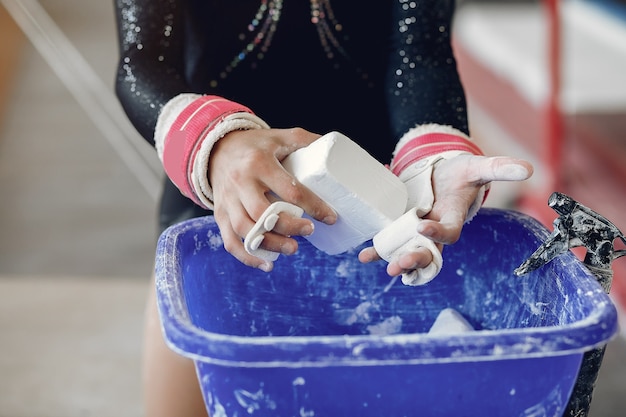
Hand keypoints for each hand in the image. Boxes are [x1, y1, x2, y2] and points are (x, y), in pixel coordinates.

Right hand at [209, 128, 336, 270]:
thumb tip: (334, 152)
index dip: (313, 205)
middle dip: (289, 226)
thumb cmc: (255, 145)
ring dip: (270, 244)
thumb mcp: (278, 136)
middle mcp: (240, 183)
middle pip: (263, 212)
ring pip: (246, 229)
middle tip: (310, 231)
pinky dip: (247, 257)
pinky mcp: (220, 215)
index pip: (289, 189)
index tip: (330, 217)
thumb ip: (304, 141)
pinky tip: (267, 265)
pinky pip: (230, 241)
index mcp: (259, 163)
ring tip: (293, 248)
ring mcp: (228, 201)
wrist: (216, 149)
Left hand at [359, 154, 532, 276]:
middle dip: (414, 260)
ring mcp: (416, 232)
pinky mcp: (400, 227)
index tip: (423, 226)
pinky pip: (389, 243)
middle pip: (427, 253)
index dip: (437, 234)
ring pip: (408, 252)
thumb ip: (499, 169)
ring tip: (384, 265)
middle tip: (399, 264)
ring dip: (396, 261)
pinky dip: (378, 250)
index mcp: (453, 220)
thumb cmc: (460, 172)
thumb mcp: (477, 167)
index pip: (448, 234)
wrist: (441, 173)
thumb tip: (529, 168)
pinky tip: (364, 255)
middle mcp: (434, 231)